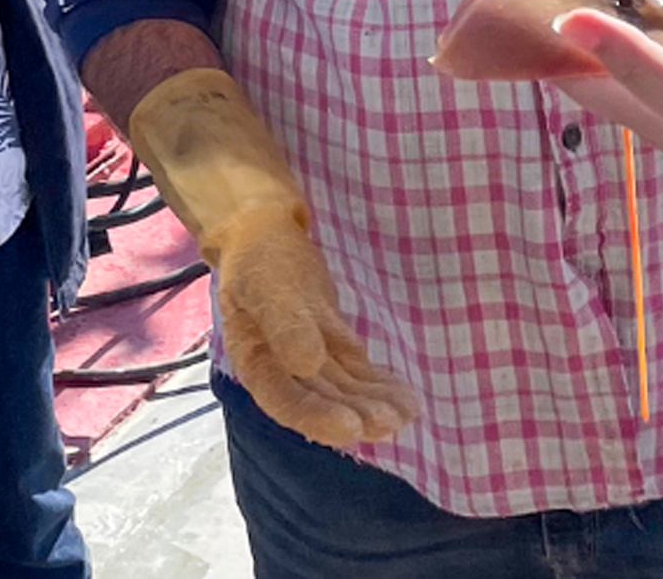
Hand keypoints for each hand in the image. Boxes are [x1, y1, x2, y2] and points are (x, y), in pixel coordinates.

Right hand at [214, 207, 423, 447]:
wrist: (263, 233)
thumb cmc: (260, 259)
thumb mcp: (267, 286)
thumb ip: (284, 324)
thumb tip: (305, 365)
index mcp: (256, 361)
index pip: (285, 401)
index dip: (318, 418)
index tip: (352, 428)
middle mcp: (282, 369)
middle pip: (320, 401)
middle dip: (355, 415)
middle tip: (390, 421)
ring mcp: (309, 359)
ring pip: (343, 390)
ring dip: (372, 404)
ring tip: (406, 412)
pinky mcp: (331, 344)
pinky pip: (356, 372)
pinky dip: (379, 386)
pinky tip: (405, 398)